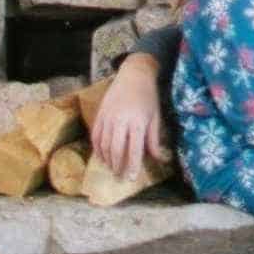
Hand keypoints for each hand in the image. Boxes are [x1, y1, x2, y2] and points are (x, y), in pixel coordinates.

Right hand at [90, 55, 165, 178]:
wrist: (134, 74)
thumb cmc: (148, 96)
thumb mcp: (155, 116)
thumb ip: (153, 139)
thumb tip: (158, 158)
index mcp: (137, 122)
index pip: (133, 150)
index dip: (132, 166)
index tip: (130, 178)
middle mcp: (121, 121)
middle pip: (116, 149)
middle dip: (117, 165)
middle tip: (119, 176)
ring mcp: (108, 117)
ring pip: (103, 144)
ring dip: (106, 159)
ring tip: (111, 167)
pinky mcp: (100, 114)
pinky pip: (95, 135)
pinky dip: (97, 148)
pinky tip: (101, 156)